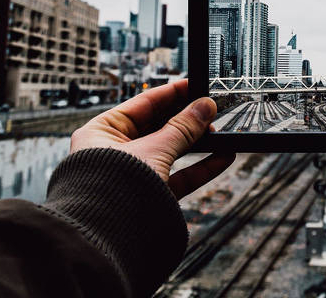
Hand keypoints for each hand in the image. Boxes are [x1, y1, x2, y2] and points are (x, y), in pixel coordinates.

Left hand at [70, 79, 234, 198]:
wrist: (106, 241)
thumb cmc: (112, 190)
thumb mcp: (154, 149)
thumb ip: (183, 127)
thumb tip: (205, 106)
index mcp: (102, 132)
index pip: (142, 104)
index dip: (171, 93)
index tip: (194, 85)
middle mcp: (115, 151)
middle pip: (158, 127)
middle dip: (187, 119)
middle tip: (211, 109)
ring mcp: (133, 175)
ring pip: (171, 152)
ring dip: (197, 143)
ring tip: (220, 132)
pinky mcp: (149, 196)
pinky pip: (178, 176)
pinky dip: (200, 167)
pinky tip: (222, 157)